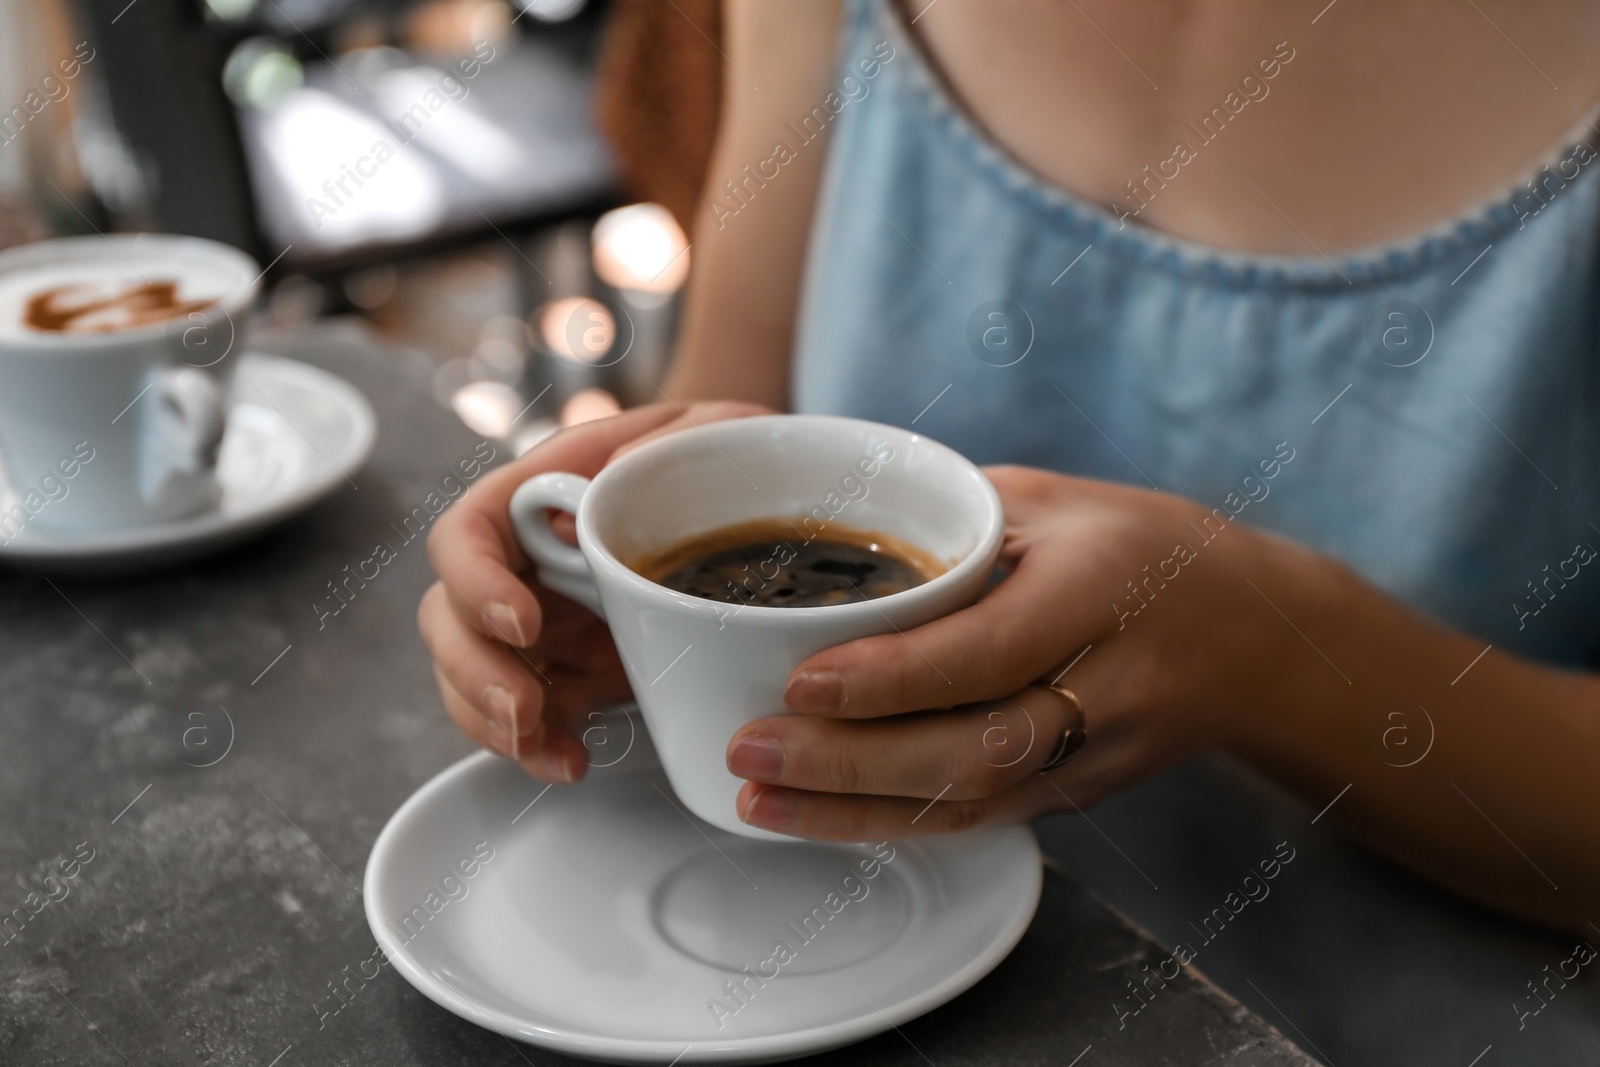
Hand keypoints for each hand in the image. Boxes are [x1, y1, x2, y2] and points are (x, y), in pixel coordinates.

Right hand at [419, 400, 774, 781]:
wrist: (749, 491)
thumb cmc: (718, 451)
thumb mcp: (705, 431)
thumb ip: (659, 449)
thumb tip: (600, 490)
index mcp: (540, 492)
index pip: (468, 532)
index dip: (475, 581)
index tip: (522, 621)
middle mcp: (522, 558)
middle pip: (447, 615)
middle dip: (475, 672)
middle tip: (525, 710)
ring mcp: (537, 618)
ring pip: (469, 673)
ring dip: (494, 721)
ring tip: (550, 750)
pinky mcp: (566, 668)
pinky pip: (524, 714)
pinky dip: (536, 745)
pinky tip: (569, 761)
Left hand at [725, 465, 1312, 839]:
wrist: (1258, 637)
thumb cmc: (1146, 548)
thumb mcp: (1055, 500)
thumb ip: (952, 518)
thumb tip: (826, 525)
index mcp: (1099, 592)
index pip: (987, 651)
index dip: (892, 677)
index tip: (801, 679)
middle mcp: (1105, 687)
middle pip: (972, 750)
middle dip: (849, 762)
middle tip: (749, 748)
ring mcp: (1097, 756)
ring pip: (970, 804)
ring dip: (854, 812)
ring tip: (757, 798)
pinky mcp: (1078, 796)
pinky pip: (980, 821)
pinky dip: (892, 825)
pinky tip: (816, 819)